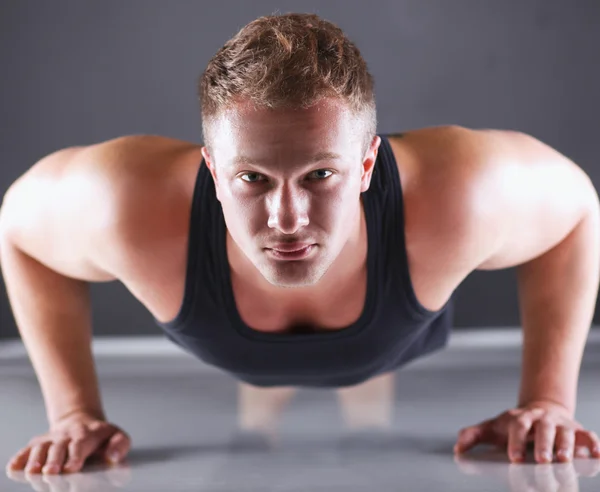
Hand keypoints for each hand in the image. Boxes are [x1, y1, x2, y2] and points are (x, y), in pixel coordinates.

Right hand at [5, 410, 130, 473]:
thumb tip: (113, 458)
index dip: (75, 456)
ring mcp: (50, 440)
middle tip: (51, 472)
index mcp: (86, 435)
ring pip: (41, 449)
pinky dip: (20, 458)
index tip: (72, 468)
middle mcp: (66, 437)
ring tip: (33, 472)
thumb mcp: (117, 436)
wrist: (80, 421)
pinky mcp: (38, 444)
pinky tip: (14, 467)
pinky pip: (26, 450)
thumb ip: (119, 445)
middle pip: (58, 448)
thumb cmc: (101, 437)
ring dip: (36, 460)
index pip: (80, 445)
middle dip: (54, 460)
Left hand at [454, 401, 599, 462]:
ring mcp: (561, 425)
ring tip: (565, 460)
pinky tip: (597, 456)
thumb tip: (458, 449)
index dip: (515, 442)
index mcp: (521, 418)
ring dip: (567, 445)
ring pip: (566, 433)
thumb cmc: (514, 425)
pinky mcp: (578, 432)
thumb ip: (474, 436)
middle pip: (543, 429)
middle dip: (543, 444)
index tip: (514, 458)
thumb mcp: (493, 427)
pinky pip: (589, 437)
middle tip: (542, 460)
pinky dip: (594, 445)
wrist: (540, 409)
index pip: (517, 427)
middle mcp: (542, 420)